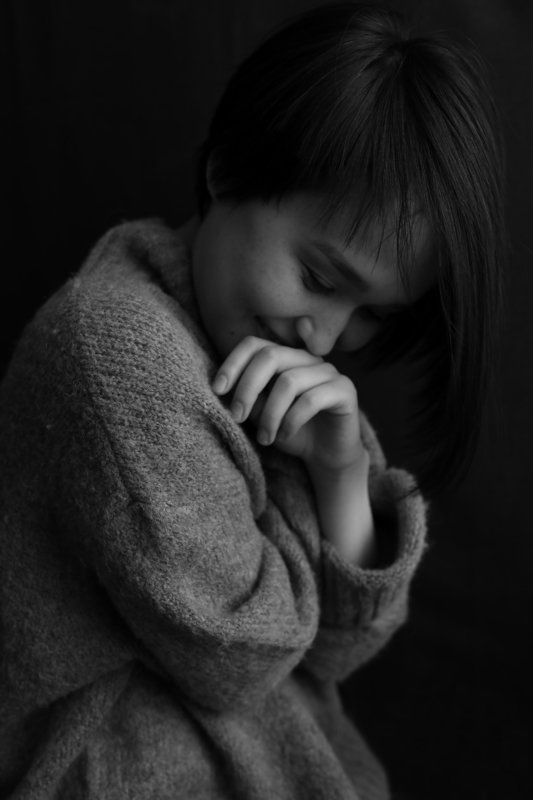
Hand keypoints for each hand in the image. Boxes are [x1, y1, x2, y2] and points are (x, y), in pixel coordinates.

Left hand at [212, 336, 365, 474]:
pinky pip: (312, 400)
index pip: (254, 344)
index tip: (217, 390)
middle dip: (247, 387)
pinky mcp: (346, 390)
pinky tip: (284, 436)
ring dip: (270, 414)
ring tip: (265, 438)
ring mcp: (329, 372)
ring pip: (289, 381)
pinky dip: (291, 421)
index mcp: (285, 357)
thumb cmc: (290, 432)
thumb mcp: (260, 416)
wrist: (327, 456)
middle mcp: (307, 359)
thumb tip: (225, 390)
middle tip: (236, 417)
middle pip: (271, 356)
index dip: (233, 363)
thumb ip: (248, 399)